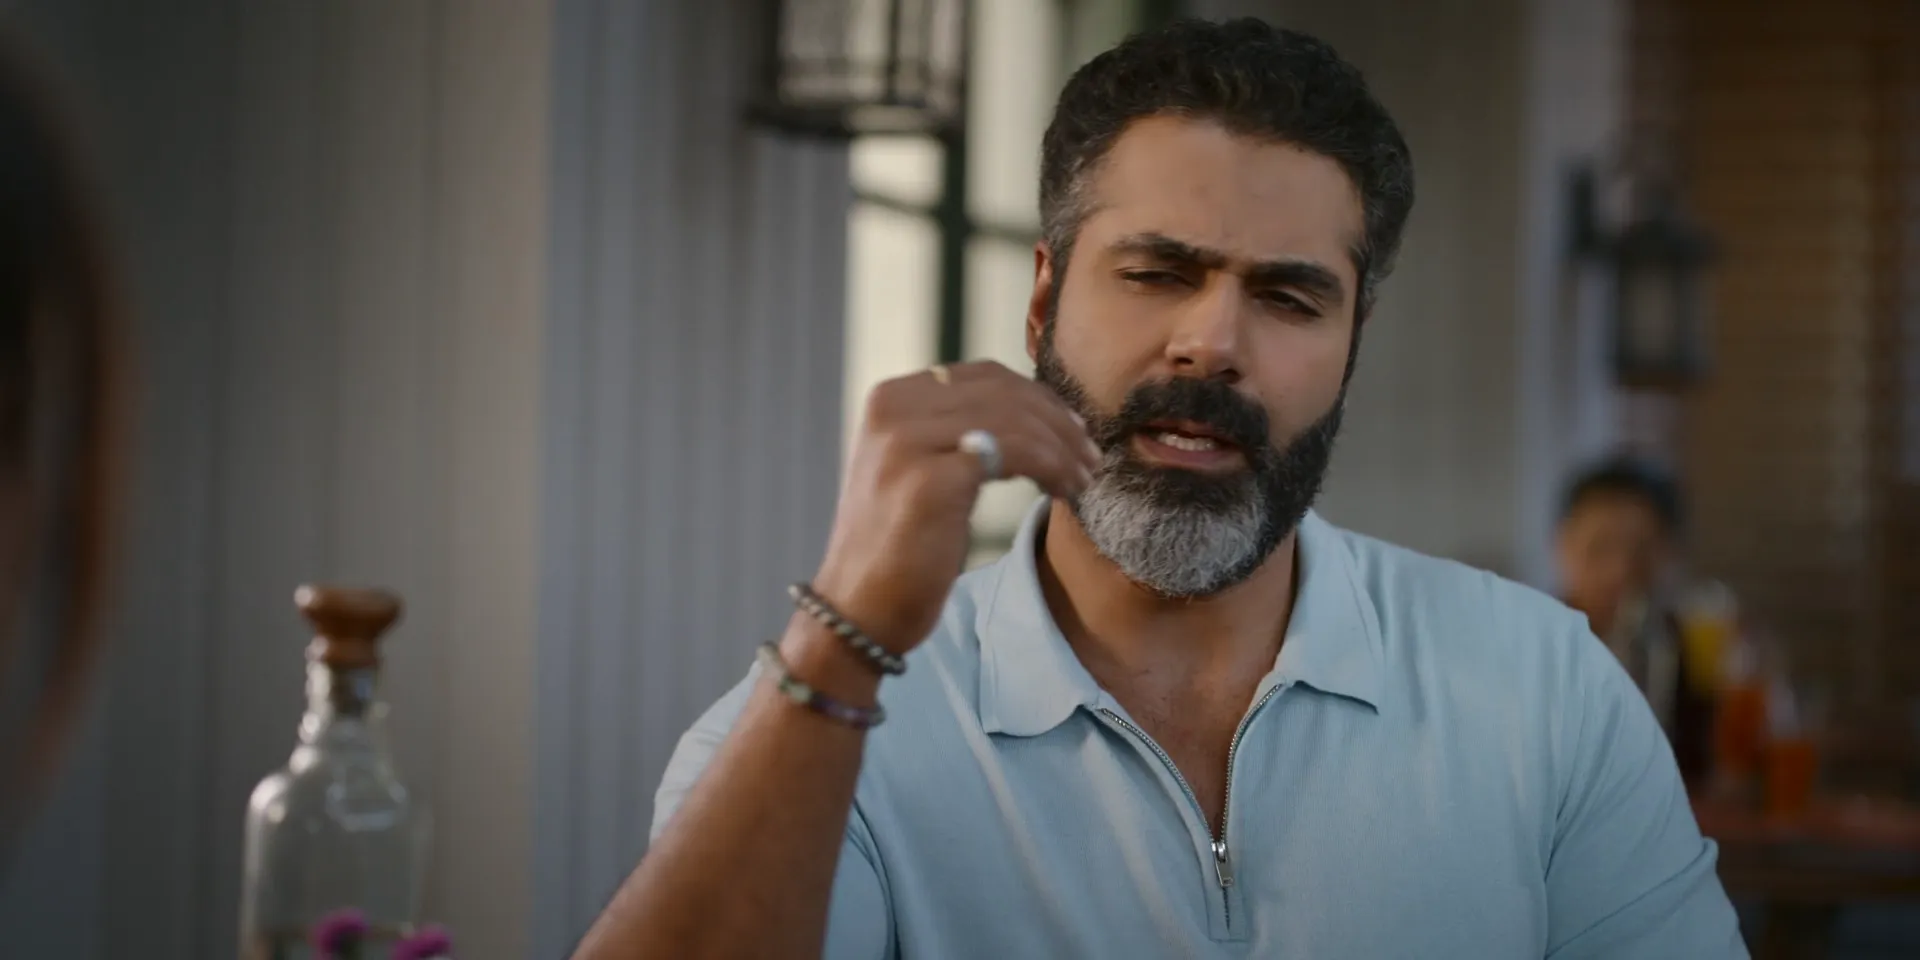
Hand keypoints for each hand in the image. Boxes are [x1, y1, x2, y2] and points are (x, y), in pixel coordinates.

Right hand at [811, 361, 1101, 651]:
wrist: (859, 609)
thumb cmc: (900, 547)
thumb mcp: (918, 469)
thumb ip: (955, 431)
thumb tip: (1030, 411)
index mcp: (891, 398)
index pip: (984, 376)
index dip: (1039, 399)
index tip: (1072, 431)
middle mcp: (894, 408)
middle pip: (1004, 392)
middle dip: (1059, 422)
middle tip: (1090, 456)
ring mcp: (907, 441)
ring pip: (1015, 419)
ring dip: (1062, 447)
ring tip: (1083, 478)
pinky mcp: (929, 479)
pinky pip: (1014, 452)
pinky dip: (1051, 466)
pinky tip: (1062, 491)